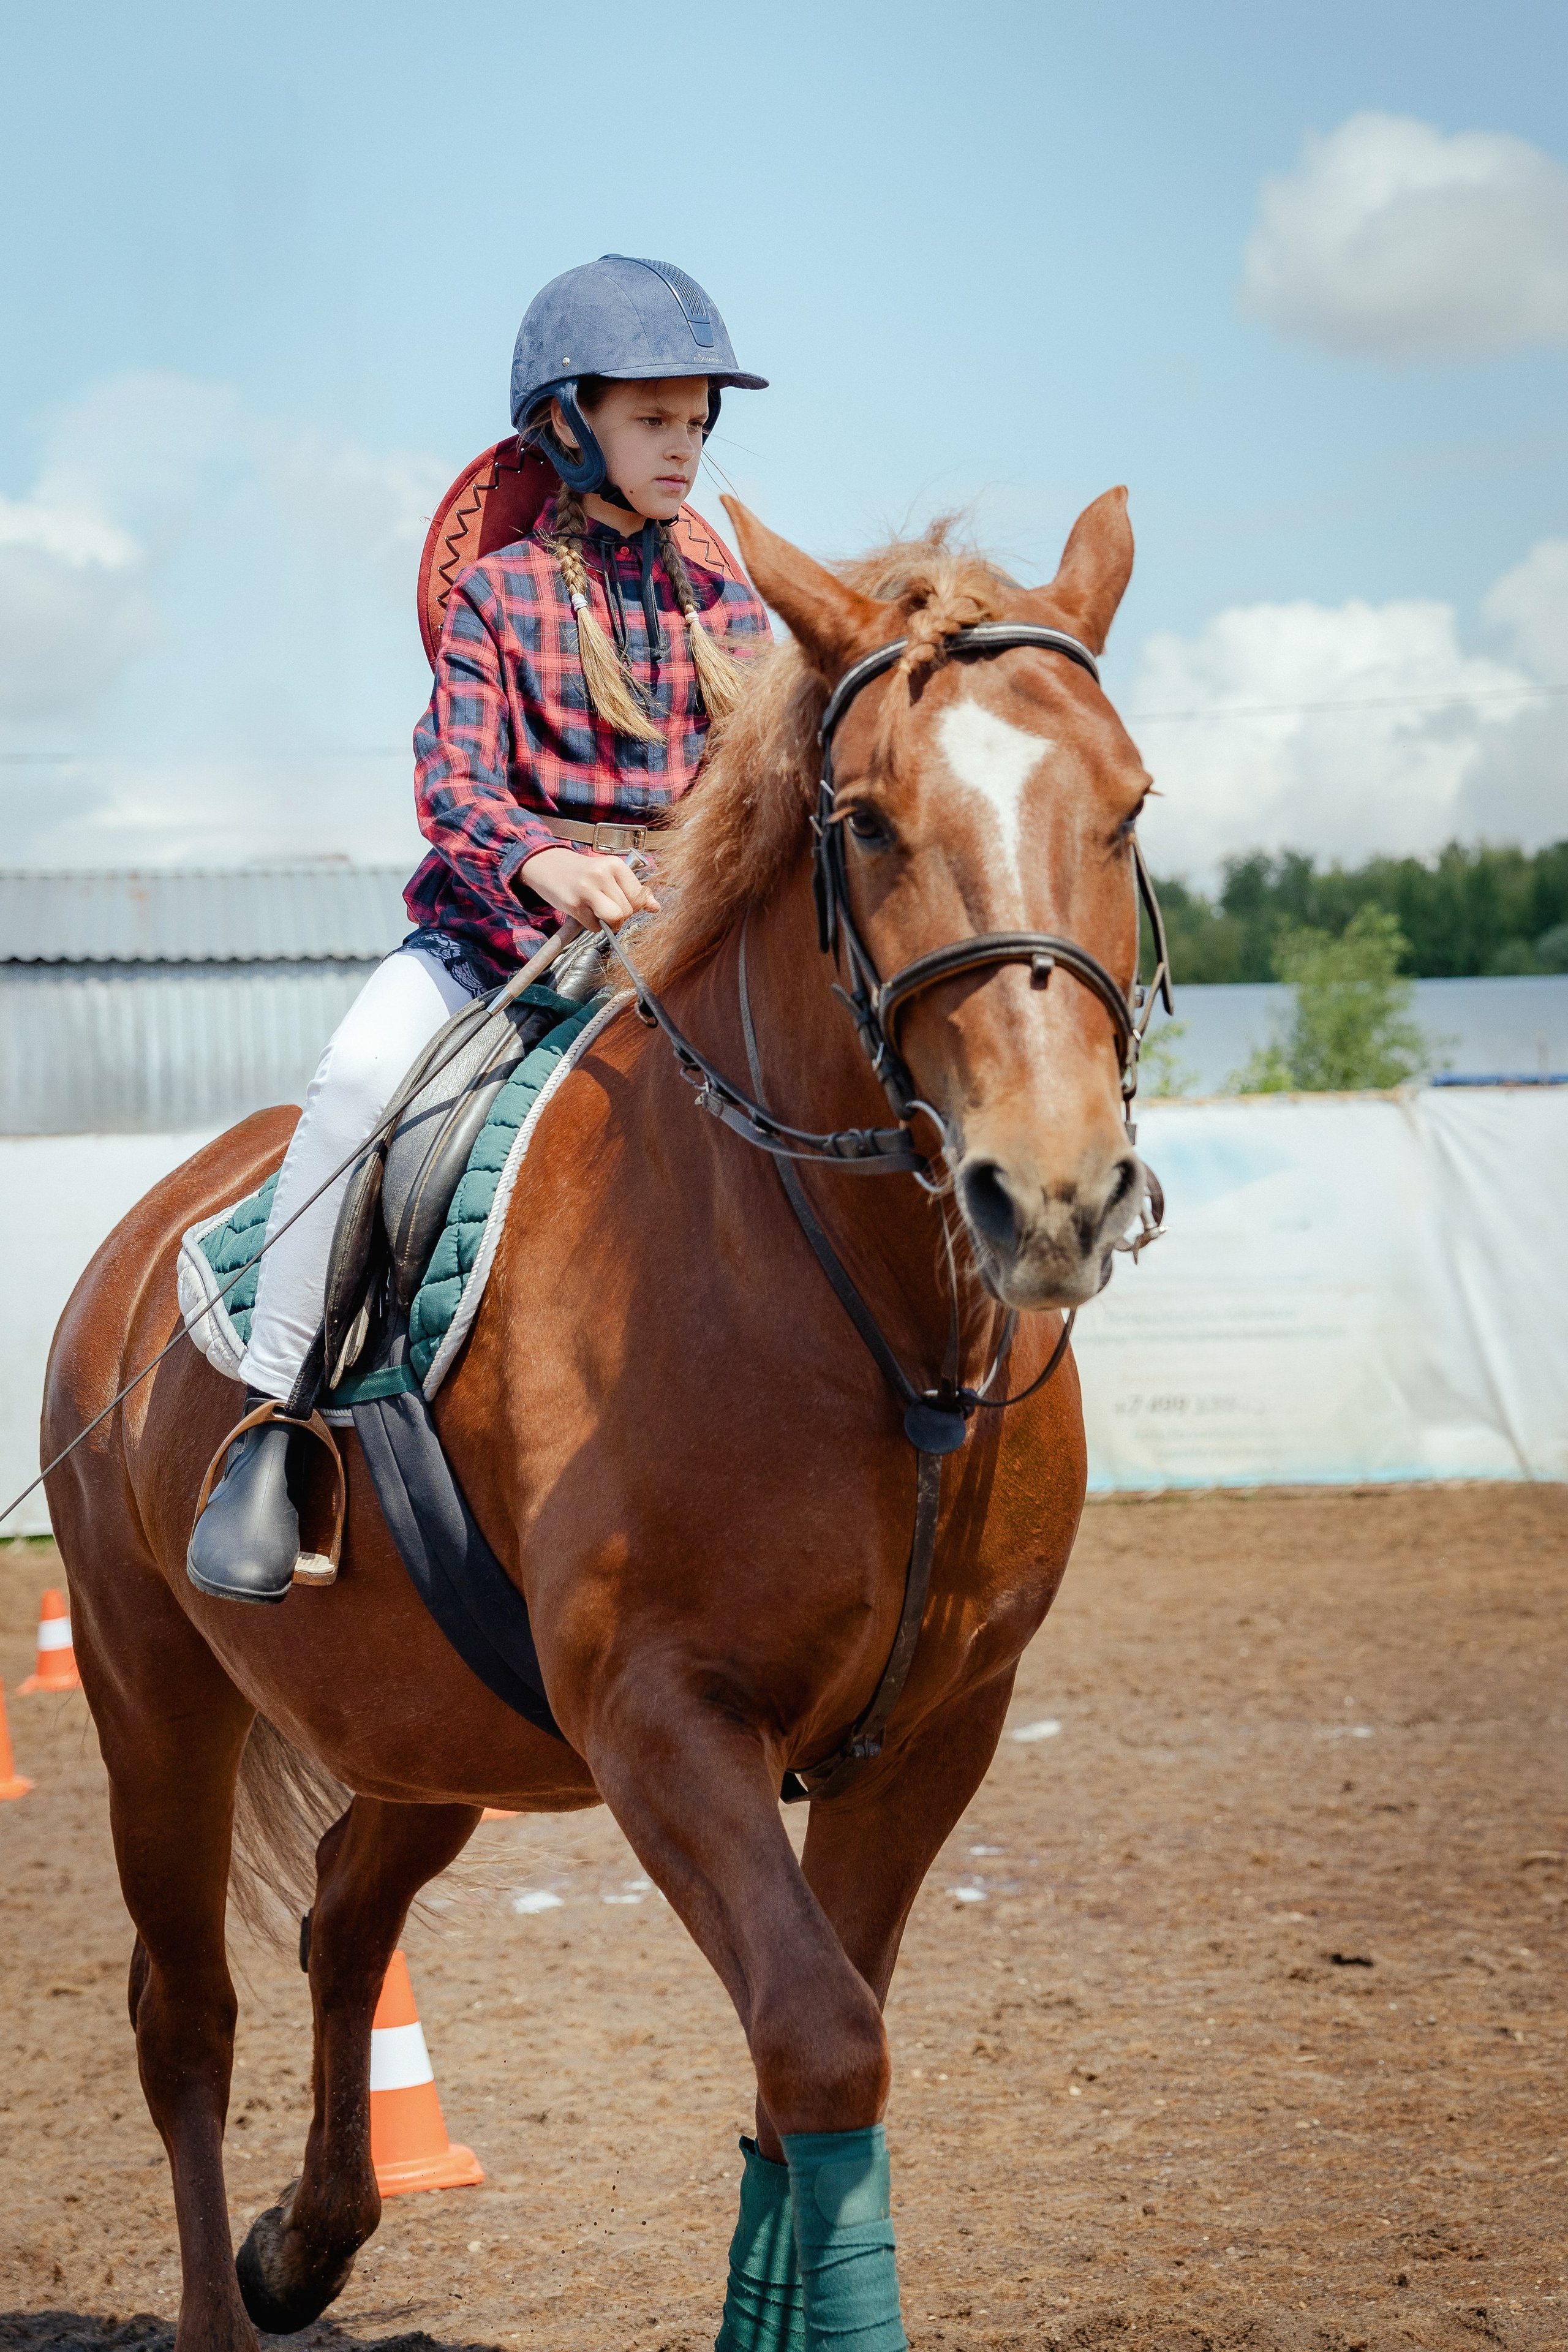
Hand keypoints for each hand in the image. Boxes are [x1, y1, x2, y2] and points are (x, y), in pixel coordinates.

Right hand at [516, 845, 659, 930]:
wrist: (548, 866)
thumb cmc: (583, 872)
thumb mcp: (609, 874)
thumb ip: (633, 890)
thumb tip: (656, 907)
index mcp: (615, 864)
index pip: (640, 896)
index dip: (635, 906)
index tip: (625, 904)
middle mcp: (602, 875)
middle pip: (628, 910)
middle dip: (621, 916)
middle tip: (607, 908)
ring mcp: (587, 889)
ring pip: (615, 919)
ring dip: (610, 924)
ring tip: (600, 914)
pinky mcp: (574, 905)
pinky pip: (595, 927)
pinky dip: (592, 926)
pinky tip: (585, 913)